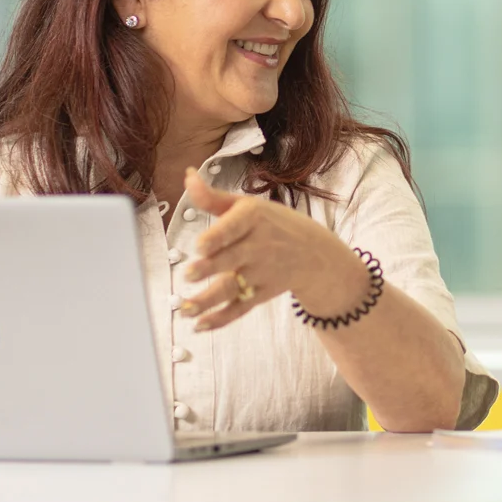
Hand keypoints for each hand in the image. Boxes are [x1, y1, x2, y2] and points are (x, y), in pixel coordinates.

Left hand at [177, 167, 368, 331]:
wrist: (315, 254)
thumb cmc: (272, 223)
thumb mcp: (247, 205)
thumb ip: (212, 196)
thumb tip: (187, 176)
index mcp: (253, 218)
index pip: (234, 227)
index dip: (218, 237)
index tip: (200, 245)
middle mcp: (258, 246)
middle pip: (231, 259)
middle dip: (210, 267)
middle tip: (189, 273)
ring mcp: (261, 273)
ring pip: (232, 288)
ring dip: (208, 300)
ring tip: (185, 309)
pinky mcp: (261, 293)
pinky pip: (239, 308)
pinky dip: (220, 319)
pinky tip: (200, 325)